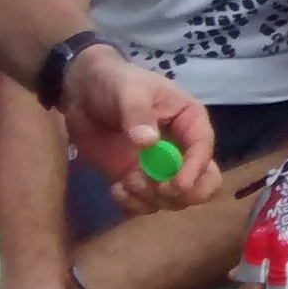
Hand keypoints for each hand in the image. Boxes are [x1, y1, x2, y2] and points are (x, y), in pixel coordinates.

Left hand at [62, 46, 218, 213]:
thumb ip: (138, 114)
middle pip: (205, 181)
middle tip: (159, 189)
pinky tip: (116, 188)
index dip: (196, 169)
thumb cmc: (114, 83)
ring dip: (152, 198)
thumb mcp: (128, 90)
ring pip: (175, 199)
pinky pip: (146, 205)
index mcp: (189, 121)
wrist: (82, 94)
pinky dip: (133, 204)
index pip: (203, 148)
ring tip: (126, 181)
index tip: (178, 184)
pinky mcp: (137, 181)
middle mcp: (182, 148)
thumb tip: (148, 142)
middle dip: (184, 192)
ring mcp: (160, 168)